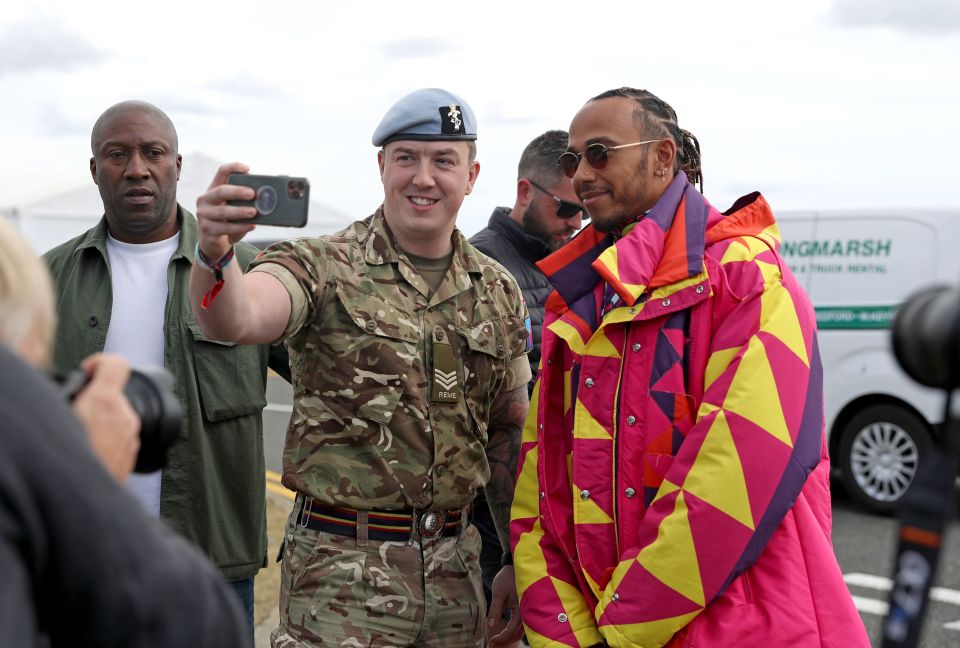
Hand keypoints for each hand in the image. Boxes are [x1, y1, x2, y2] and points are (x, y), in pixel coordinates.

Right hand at [70, 354, 140, 482]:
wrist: (83, 506)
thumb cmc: (65, 467)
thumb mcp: (58, 420)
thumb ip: (64, 398)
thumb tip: (61, 391)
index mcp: (106, 404)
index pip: (116, 364)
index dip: (99, 363)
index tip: (88, 372)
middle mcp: (125, 418)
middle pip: (113, 393)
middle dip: (93, 398)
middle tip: (73, 411)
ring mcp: (132, 438)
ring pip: (116, 416)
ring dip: (99, 420)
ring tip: (78, 435)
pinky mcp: (132, 456)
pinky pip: (119, 436)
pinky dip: (105, 438)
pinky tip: (88, 450)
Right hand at [195, 162, 258, 258]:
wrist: (215, 243)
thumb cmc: (228, 221)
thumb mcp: (234, 208)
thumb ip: (244, 201)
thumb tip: (267, 196)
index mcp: (214, 189)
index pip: (221, 172)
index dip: (234, 168)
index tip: (248, 169)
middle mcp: (205, 199)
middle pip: (221, 191)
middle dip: (237, 191)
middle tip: (253, 194)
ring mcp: (204, 215)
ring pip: (222, 211)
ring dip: (239, 211)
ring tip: (254, 212)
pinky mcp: (207, 229)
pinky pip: (225, 227)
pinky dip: (240, 227)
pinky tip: (251, 226)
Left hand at [487, 565, 523, 646]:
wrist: (516, 566)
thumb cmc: (507, 577)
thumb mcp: (498, 593)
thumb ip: (495, 610)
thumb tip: (490, 625)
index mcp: (521, 609)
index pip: (512, 630)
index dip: (502, 637)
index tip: (492, 640)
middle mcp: (527, 612)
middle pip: (518, 633)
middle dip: (506, 640)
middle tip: (494, 642)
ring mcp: (527, 610)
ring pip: (521, 630)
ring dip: (510, 636)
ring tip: (498, 638)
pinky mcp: (525, 607)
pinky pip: (522, 623)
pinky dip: (514, 629)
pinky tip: (505, 629)